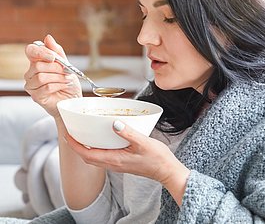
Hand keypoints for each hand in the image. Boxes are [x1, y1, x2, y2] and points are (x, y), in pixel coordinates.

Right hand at [24, 35, 81, 118]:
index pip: (31, 50)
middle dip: (57, 68)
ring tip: (67, 80)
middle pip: (38, 66)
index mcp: (38, 62)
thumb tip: (48, 37)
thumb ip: (58, 52)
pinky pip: (45, 87)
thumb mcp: (67, 65)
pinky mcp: (36, 96)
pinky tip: (64, 86)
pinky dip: (59, 85)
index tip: (53, 57)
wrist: (73, 99)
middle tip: (67, 72)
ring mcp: (32, 85)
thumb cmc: (68, 82)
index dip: (40, 52)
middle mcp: (31, 73)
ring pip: (41, 77)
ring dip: (59, 78)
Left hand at [65, 122, 189, 204]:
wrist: (166, 171)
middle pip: (87, 157)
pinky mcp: (122, 163)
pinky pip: (103, 157)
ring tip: (83, 135)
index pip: (87, 154)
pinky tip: (102, 139)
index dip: (75, 145)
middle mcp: (113, 164)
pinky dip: (97, 149)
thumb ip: (128, 132)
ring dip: (86, 148)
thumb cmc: (157, 159)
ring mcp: (117, 165)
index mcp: (115, 159)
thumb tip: (114, 123)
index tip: (67, 135)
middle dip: (77, 146)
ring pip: (95, 158)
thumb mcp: (143, 142)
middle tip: (72, 133)